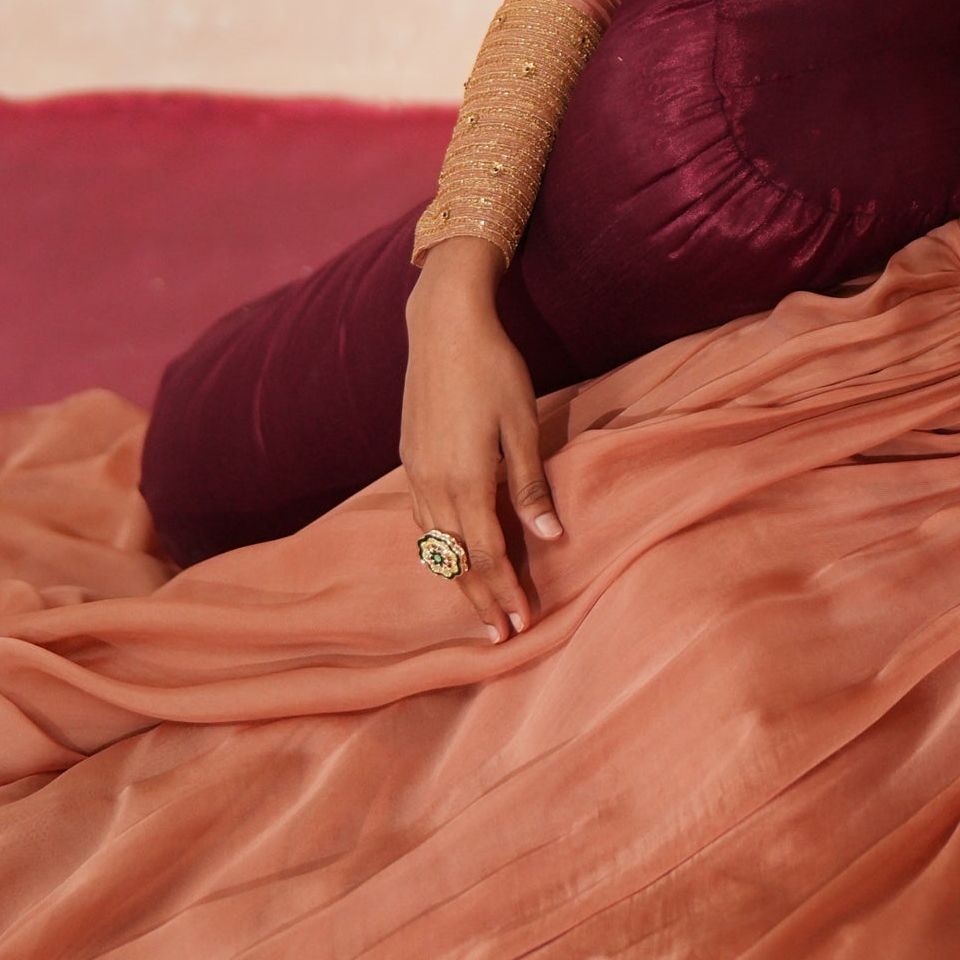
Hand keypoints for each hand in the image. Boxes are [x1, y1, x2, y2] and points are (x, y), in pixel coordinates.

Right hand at [400, 239, 561, 642]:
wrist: (443, 324)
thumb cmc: (494, 368)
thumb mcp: (523, 424)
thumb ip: (530, 484)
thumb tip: (550, 536)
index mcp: (465, 480)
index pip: (489, 554)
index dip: (506, 592)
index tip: (523, 624)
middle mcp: (433, 484)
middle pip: (457, 559)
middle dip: (480, 599)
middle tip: (500, 636)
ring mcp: (415, 472)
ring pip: (434, 543)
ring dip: (457, 578)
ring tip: (478, 604)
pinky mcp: (408, 458)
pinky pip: (420, 518)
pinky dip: (437, 546)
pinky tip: (449, 553)